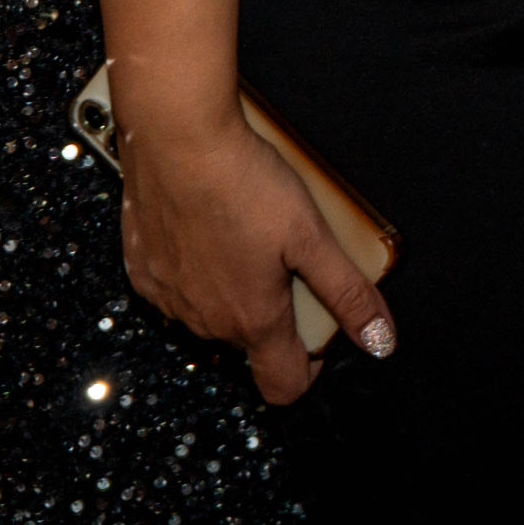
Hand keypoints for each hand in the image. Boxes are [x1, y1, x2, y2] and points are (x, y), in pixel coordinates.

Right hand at [119, 105, 390, 408]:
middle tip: (286, 262)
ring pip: (210, 317)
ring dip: (232, 293)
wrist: (176, 138)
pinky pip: (175, 291)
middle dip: (273, 314)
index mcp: (252, 319)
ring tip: (247, 240)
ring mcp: (169, 298)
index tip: (319, 340)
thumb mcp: (312, 236)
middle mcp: (205, 320)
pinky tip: (208, 234)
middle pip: (250, 344)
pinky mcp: (143, 271)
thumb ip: (347, 293)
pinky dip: (195, 273)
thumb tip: (380, 339)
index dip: (309, 372)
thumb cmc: (240, 181)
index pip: (282, 386)